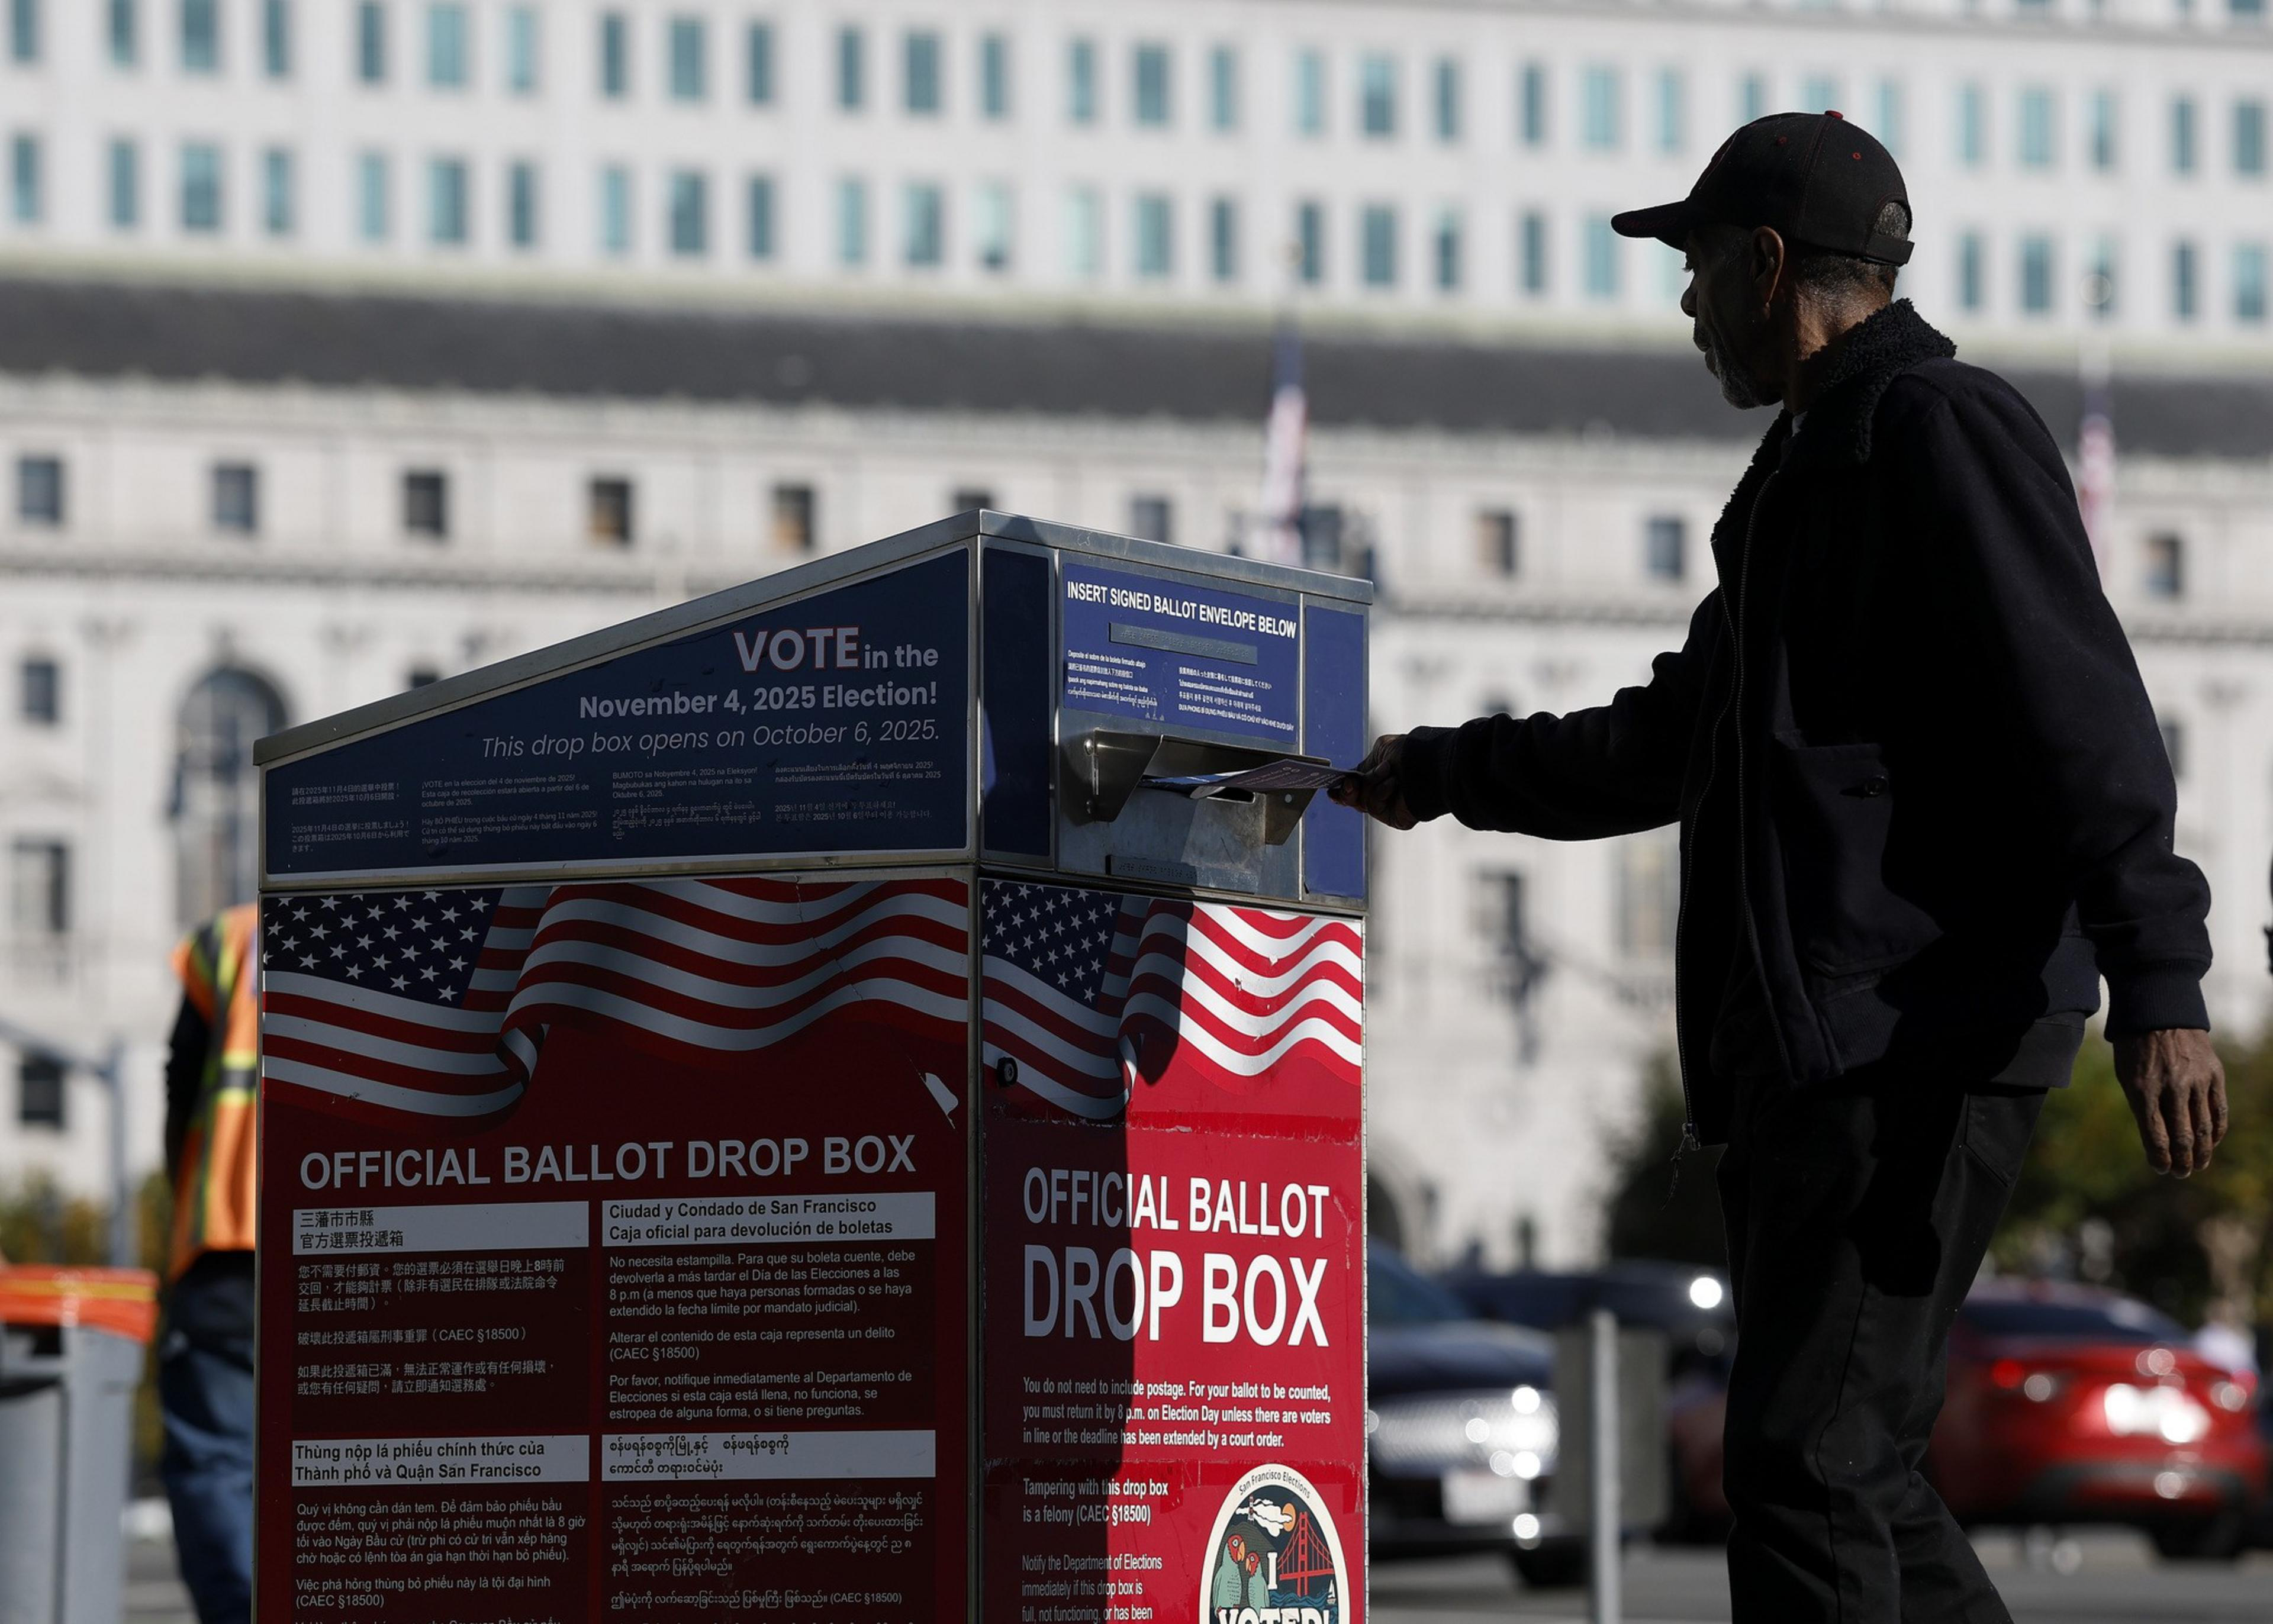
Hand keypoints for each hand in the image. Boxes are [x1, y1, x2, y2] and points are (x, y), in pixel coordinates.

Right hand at [1329, 734, 1416, 829]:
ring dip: (1372, 784)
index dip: (1342, 787)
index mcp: (1381, 775)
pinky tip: (1394, 784)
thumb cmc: (1410, 753)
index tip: (1333, 786)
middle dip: (1347, 791)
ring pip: (1362, 802)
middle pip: (1354, 798)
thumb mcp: (1380, 750)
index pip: (1357, 785)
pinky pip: (1375, 807)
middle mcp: (1384, 791)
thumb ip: (1364, 764)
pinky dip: (1381, 793)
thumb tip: (1354, 777)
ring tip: (1388, 772)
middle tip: (1350, 783)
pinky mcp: (1395, 817)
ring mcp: (1389, 806)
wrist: (1427, 764)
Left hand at [2113, 1028, 2226, 1177]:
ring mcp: (2197, 1080)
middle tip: (2181, 1173)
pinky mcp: (2214, 1074)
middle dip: (2182, 1160)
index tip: (2161, 1169)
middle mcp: (2172, 1086)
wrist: (2160, 1012)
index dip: (2160, 1157)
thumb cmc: (2136, 1048)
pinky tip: (2212, 1142)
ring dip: (2202, 1151)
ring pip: (2205, 1127)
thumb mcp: (2127, 1076)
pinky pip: (2219, 1109)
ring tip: (2197, 1165)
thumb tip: (2157, 1141)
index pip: (2155, 1134)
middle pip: (2183, 1135)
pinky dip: (2217, 1130)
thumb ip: (2142, 1107)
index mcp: (2143, 1088)